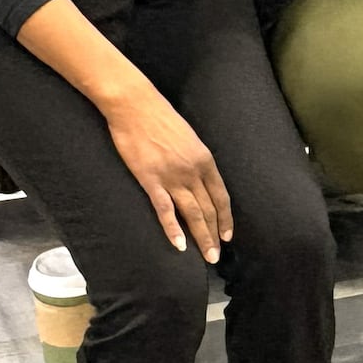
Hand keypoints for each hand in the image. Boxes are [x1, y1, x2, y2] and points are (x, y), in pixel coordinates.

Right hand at [105, 90, 233, 262]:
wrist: (134, 105)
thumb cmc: (159, 117)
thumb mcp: (187, 136)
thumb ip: (194, 158)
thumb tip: (198, 175)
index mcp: (204, 159)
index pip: (221, 196)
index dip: (226, 218)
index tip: (228, 236)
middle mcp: (193, 171)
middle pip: (208, 209)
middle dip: (214, 235)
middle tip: (216, 256)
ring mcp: (172, 177)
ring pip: (192, 214)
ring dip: (201, 238)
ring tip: (206, 257)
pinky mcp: (150, 180)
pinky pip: (165, 210)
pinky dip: (173, 229)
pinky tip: (179, 245)